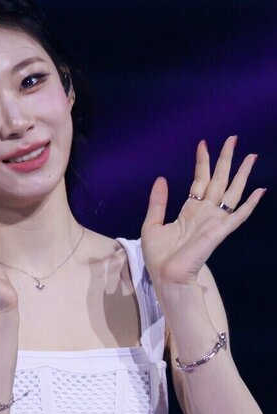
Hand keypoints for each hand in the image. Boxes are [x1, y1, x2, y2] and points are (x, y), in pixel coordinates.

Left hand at [140, 135, 265, 288]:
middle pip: (219, 180)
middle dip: (226, 159)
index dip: (202, 162)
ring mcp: (214, 221)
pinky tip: (260, 190)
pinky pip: (239, 215)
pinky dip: (251, 203)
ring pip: (232, 191)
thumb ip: (158, 202)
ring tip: (251, 155)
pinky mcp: (220, 231)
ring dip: (242, 174)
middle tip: (233, 138)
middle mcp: (205, 212)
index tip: (203, 143)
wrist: (165, 275)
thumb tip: (161, 179)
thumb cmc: (158, 256)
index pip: (200, 180)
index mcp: (190, 210)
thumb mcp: (152, 224)